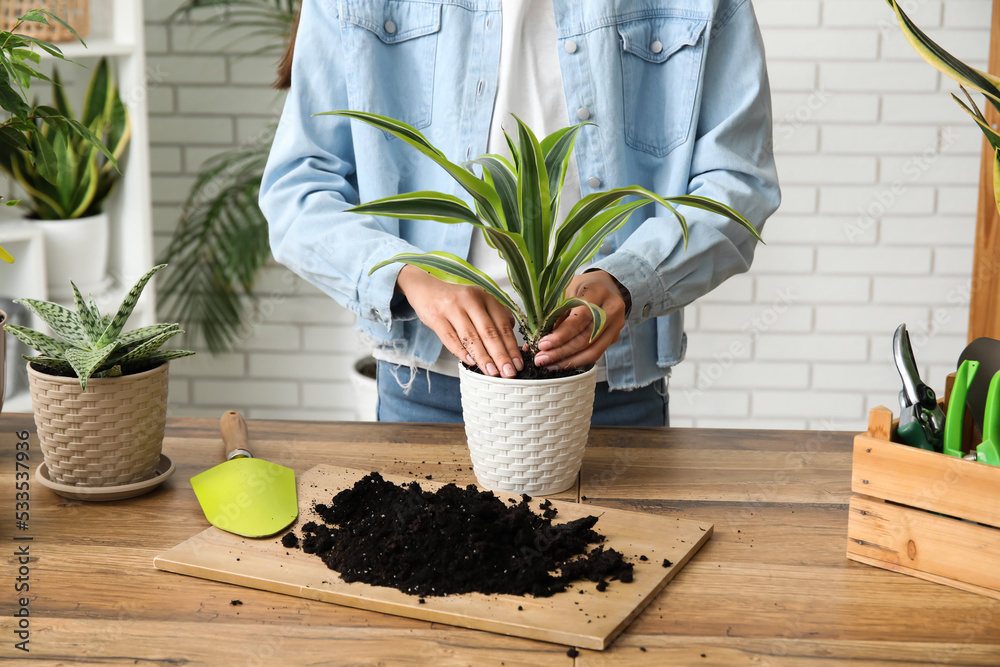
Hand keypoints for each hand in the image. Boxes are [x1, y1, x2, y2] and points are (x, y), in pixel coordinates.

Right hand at [395, 265, 523, 377]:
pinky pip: (450, 338)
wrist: (426, 289)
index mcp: (485, 297)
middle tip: (508, 373)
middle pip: (489, 332)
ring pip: (471, 337)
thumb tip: (510, 339)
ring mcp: (452, 308)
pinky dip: (461, 351)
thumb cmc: (456, 300)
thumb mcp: (478, 302)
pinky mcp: (436, 317)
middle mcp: (471, 300)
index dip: (511, 347)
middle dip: (500, 355)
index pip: (502, 325)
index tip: (518, 364)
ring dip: (483, 357)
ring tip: (492, 373)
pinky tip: (470, 363)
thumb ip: (495, 316)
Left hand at [533, 270, 627, 370]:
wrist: (606, 285)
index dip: (562, 335)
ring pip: (594, 351)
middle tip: (542, 359)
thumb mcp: (566, 291)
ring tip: (549, 365)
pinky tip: (562, 363)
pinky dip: (577, 360)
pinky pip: (596, 353)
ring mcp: (616, 325)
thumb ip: (557, 312)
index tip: (543, 344)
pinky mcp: (614, 337)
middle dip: (562, 352)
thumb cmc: (582, 287)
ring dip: (569, 361)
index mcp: (598, 292)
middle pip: (587, 338)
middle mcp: (612, 310)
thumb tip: (542, 339)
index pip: (580, 319)